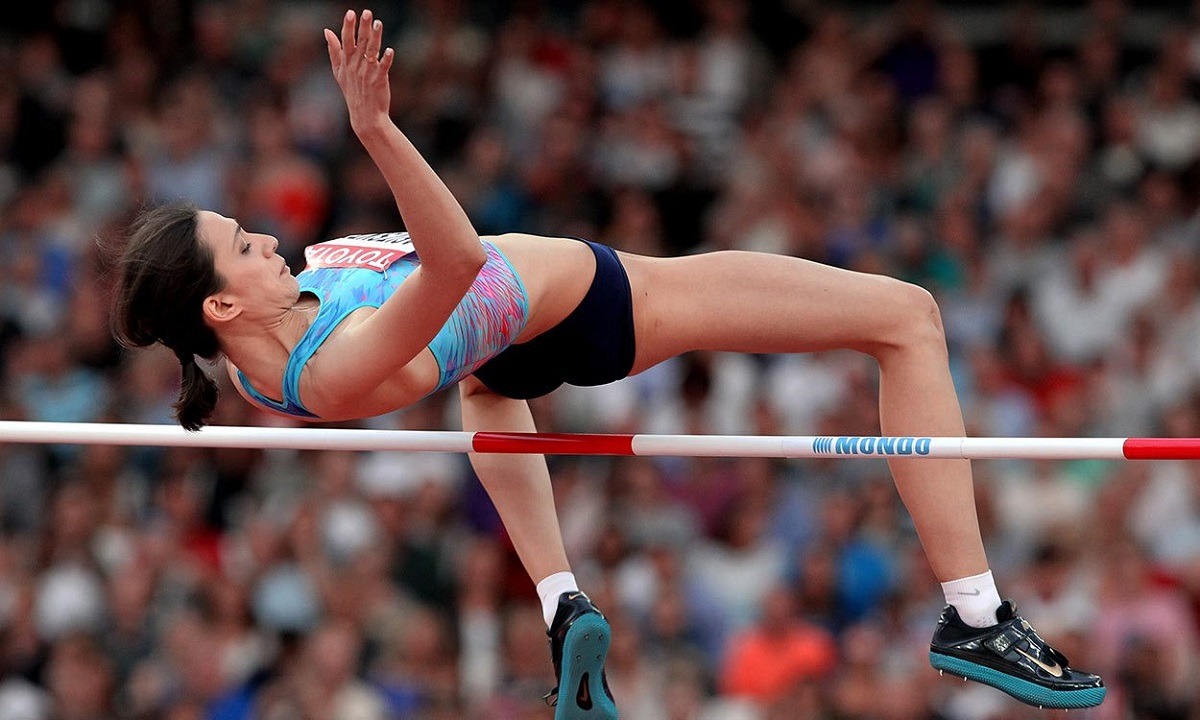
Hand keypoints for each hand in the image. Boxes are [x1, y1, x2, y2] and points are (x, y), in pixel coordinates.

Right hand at [324, 9, 394, 132]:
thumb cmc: (352, 92)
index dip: (348, 26)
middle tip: (367, 12)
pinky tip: (390, 50)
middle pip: (360, 42)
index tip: (350, 13)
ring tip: (378, 23)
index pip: (346, 40)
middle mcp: (356, 66)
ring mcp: (367, 73)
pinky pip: (383, 67)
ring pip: (371, 51)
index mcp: (346, 62)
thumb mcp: (339, 72)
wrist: (365, 115)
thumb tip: (326, 31)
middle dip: (363, 27)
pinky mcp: (379, 80)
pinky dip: (386, 59)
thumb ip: (333, 51)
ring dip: (375, 37)